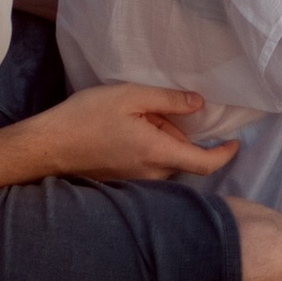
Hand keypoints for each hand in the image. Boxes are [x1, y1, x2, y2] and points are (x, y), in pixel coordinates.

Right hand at [40, 81, 238, 183]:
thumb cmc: (87, 117)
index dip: (224, 154)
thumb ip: (169, 101)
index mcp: (157, 153)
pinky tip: (122, 131)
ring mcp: (135, 182)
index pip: (203, 164)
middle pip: (180, 157)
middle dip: (176, 133)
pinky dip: (145, 148)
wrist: (47, 146)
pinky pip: (146, 166)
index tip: (234, 143)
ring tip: (132, 118)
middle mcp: (150, 174)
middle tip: (150, 109)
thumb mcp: (131, 96)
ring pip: (163, 160)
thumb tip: (199, 104)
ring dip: (158, 139)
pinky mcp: (121, 184)